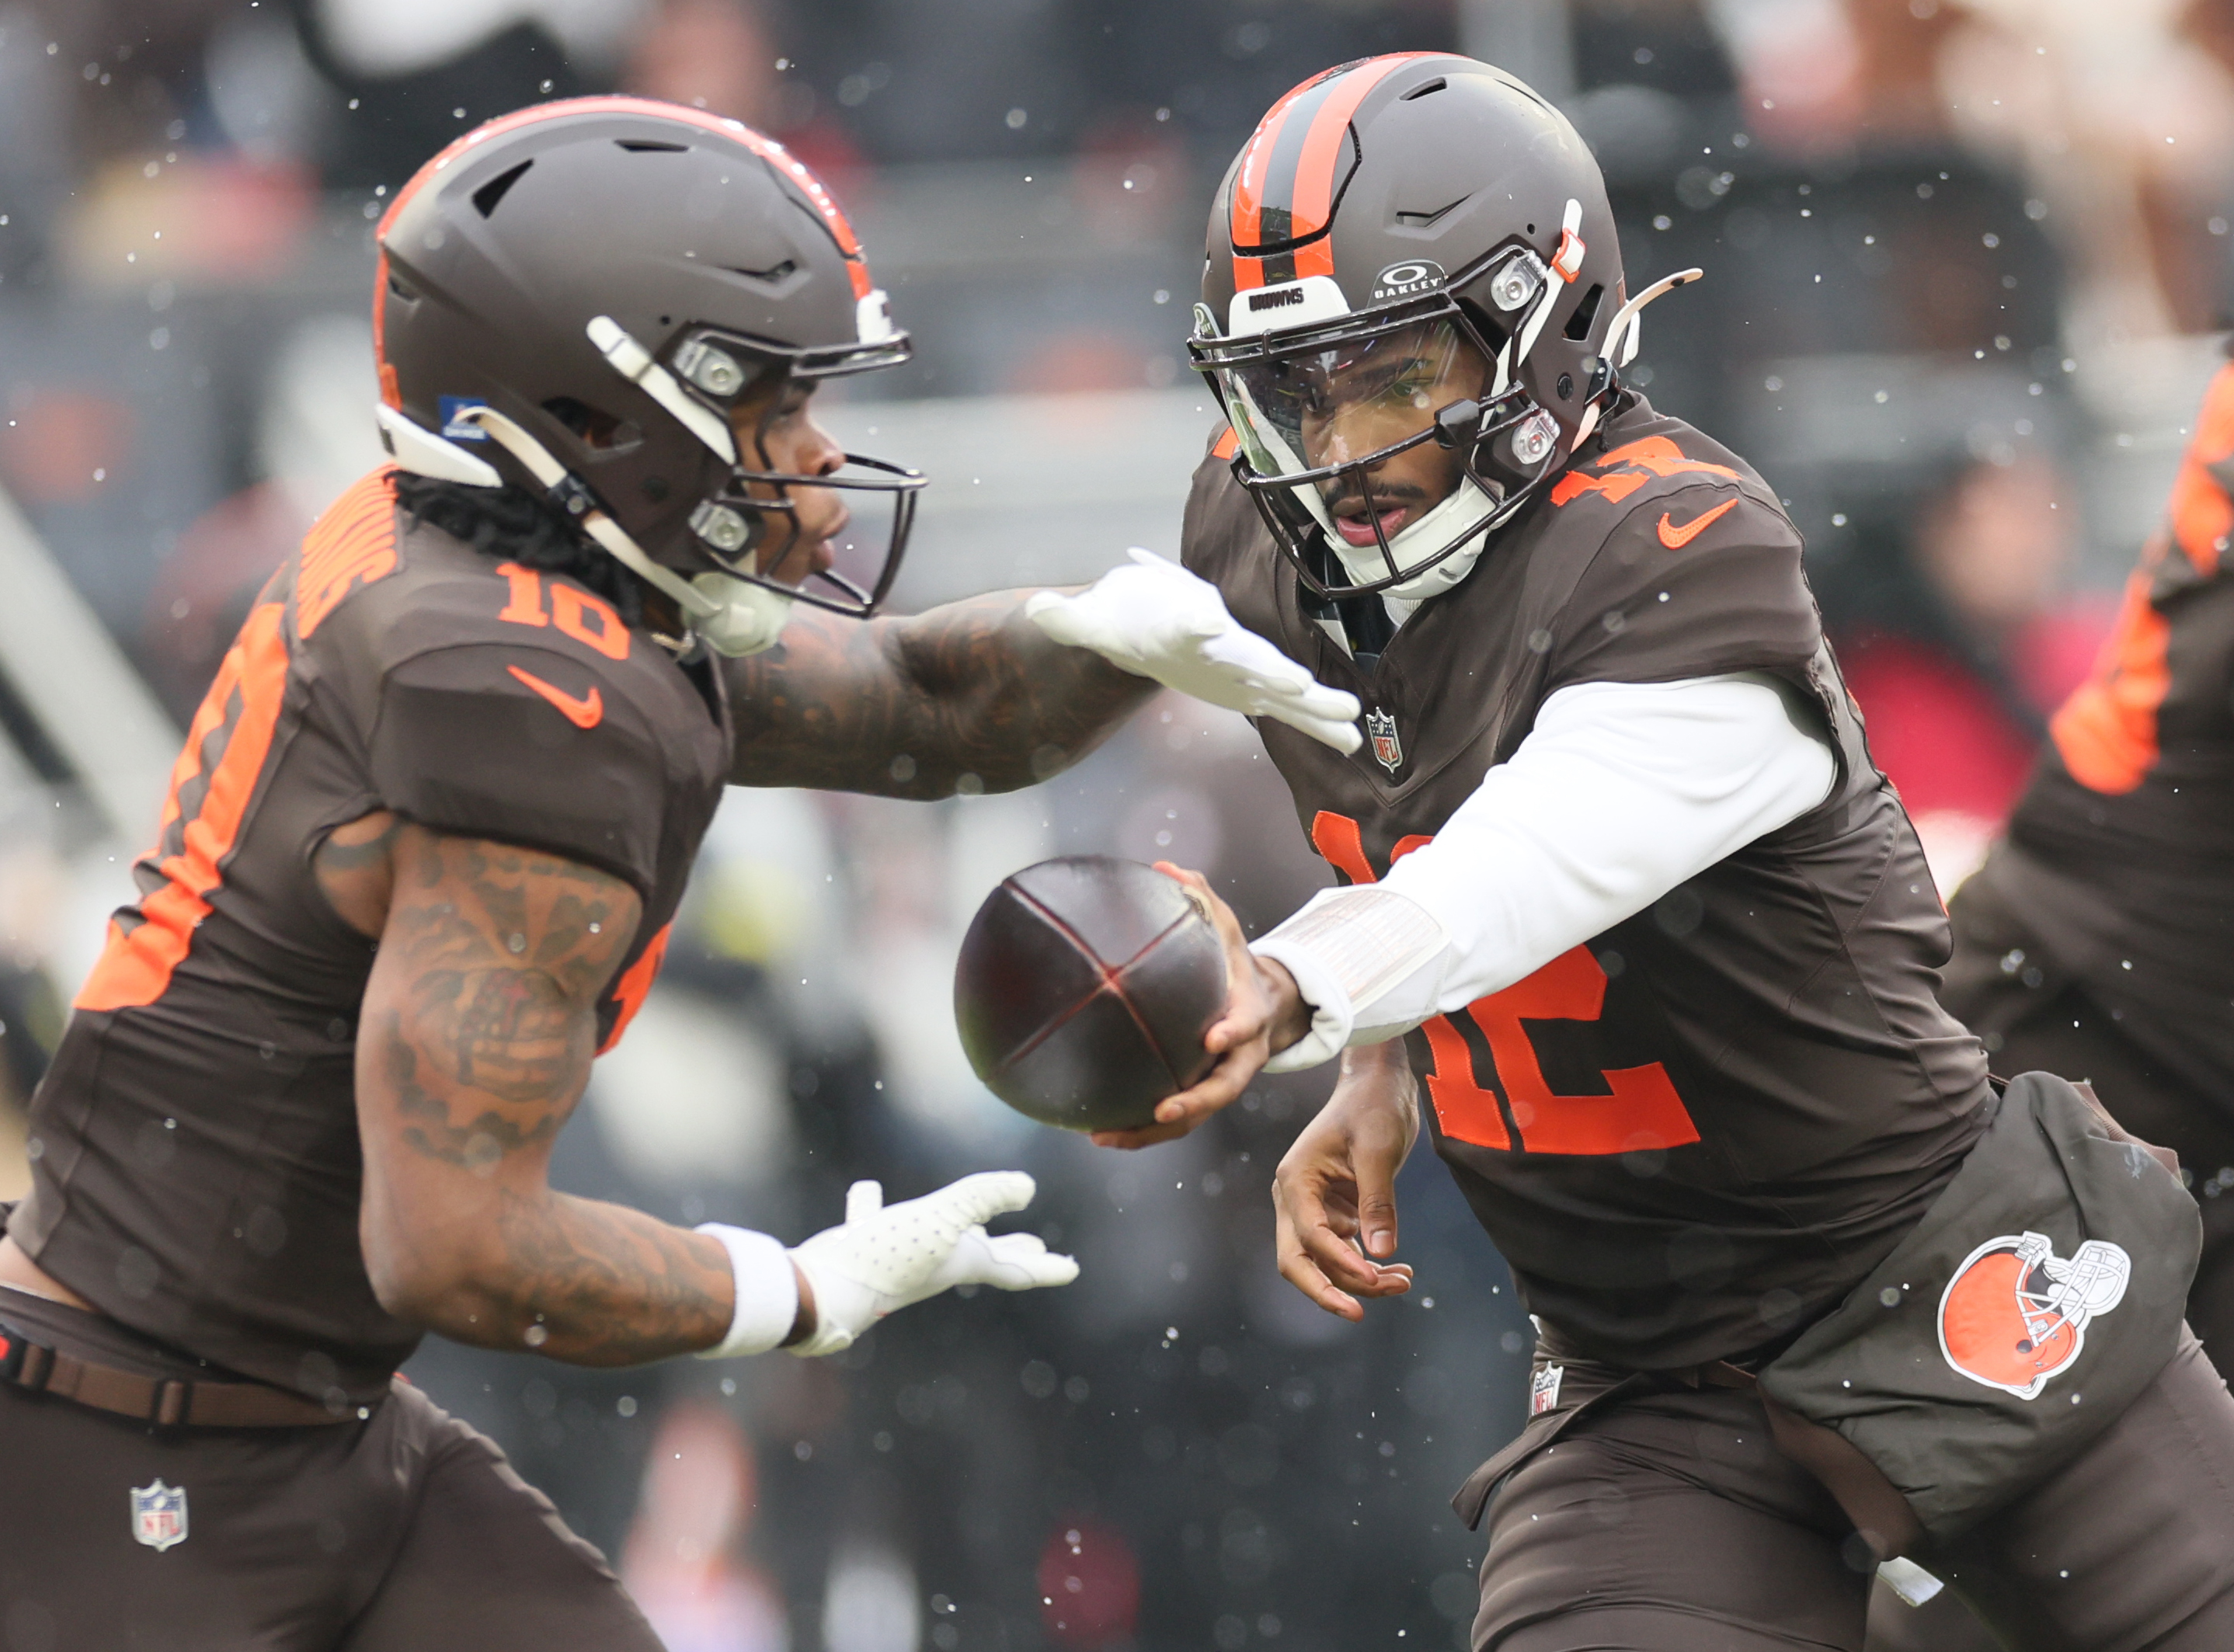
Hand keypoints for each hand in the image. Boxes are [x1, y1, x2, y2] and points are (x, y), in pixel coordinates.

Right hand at [786, 1172, 1076, 1355]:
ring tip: (966, 1219)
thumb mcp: (943, 1217)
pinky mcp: (868, 1247)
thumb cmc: (885, 1256)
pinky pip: (876, 1220)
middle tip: (1039, 1247)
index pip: (1016, 1268)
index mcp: (963, 1263)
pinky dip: (874, 1206)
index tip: (1074, 1270)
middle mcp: (938, 1264)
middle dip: (1014, 1252)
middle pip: (987, 1258)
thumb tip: (1028, 1188)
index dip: (1047, 1266)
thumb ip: (984, 1197)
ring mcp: (903, 1258)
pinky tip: (867, 1191)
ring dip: (957, 1226)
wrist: (821, 1290)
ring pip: (937, 1237)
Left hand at [1026, 549, 1362, 752]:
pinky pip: (1292, 709)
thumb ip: (1068, 618)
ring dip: (1315, 704)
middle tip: (1299, 684)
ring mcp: (1245, 668)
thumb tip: (1039, 610)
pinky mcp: (1256, 689)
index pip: (1189, 625)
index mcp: (1182, 627)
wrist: (1154, 620)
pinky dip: (1319, 722)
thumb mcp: (1093, 620)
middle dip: (1273, 672)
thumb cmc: (1128, 617)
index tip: (1207, 625)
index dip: (1197, 625)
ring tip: (1350, 719)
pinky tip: (1350, 740)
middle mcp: (1222, 646)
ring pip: (1284, 687)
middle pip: (1249, 659)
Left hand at [1091, 865, 1309, 1149]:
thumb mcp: (1225, 924)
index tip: (1212, 1038)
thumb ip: (1199, 897)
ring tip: (1106, 1136)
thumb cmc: (1235, 959)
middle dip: (1194, 1102)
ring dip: (1153, 1132)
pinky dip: (1140, 1130)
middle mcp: (1241, 1056)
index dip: (1233, 1034)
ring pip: (1195, 1116)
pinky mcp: (1202, 1094)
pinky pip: (1175, 1120)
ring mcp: (1222, 1080)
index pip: (1246, 1026)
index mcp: (1250, 1014)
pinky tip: (1097, 1131)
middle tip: (1162, 1111)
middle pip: (1224, 1089)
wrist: (1267, 1001)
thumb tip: (1163, 865)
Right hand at [1272, 1041, 1418, 1319]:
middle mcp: (1295, 1198)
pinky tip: (1399, 1272)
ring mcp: (1313, 1208)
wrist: (1379, 1085)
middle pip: (1297, 1261)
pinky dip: (1368, 1267)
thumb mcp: (1378, 1150)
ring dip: (1359, 1280)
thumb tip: (1382, 1254)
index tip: (1378, 1276)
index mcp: (1295, 1180)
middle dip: (1329, 1290)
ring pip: (1324, 1263)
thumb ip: (1378, 1201)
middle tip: (1360, 1315)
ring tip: (1404, 1282)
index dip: (1341, 1263)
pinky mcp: (1335, 1213)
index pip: (1309, 1236)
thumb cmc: (1373, 1107)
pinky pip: (1344, 1252)